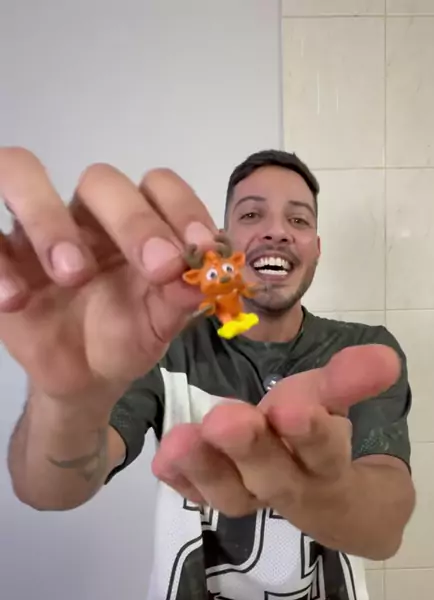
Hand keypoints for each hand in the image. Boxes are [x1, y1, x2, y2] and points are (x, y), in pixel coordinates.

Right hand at [0, 147, 215, 406]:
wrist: (84, 379)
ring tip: (71, 275)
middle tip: (156, 267)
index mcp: (134, 223)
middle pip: (99, 180)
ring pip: (21, 173)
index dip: (181, 207)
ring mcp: (35, 230)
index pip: (157, 186)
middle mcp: (86, 215)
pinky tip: (16, 301)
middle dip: (132, 220)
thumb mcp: (158, 326)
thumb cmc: (124, 338)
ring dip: (48, 220)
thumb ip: (179, 300)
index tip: (202, 248)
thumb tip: (202, 280)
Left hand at [152, 344, 400, 517]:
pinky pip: (198, 495)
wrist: (326, 499)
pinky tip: (161, 461)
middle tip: (227, 419)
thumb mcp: (335, 404)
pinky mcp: (218, 496)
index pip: (323, 453)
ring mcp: (250, 497)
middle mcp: (287, 487)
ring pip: (229, 492)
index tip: (296, 409)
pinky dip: (181, 480)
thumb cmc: (322, 437)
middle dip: (249, 448)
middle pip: (270, 476)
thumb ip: (349, 381)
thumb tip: (386, 357)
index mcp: (326, 466)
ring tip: (180, 440)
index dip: (311, 435)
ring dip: (205, 465)